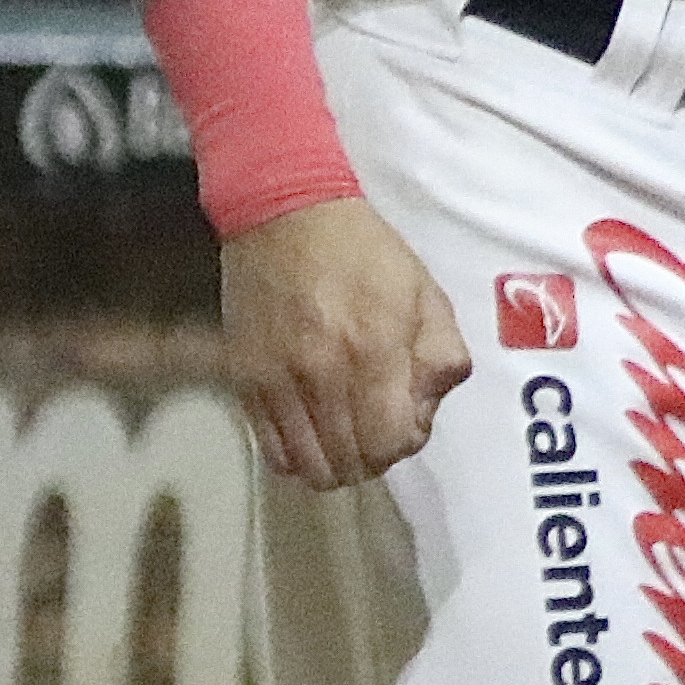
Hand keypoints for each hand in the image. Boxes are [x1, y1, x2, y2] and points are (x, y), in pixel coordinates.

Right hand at [222, 196, 470, 492]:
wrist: (285, 218)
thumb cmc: (366, 256)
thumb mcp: (427, 298)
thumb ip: (440, 359)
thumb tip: (424, 410)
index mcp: (373, 352)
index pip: (388, 444)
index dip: (405, 443)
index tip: (408, 419)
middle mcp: (319, 375)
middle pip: (348, 464)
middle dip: (374, 456)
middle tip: (379, 424)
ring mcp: (275, 382)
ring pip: (306, 465)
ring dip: (335, 460)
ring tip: (347, 429)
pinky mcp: (243, 380)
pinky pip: (271, 447)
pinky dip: (298, 452)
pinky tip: (314, 425)